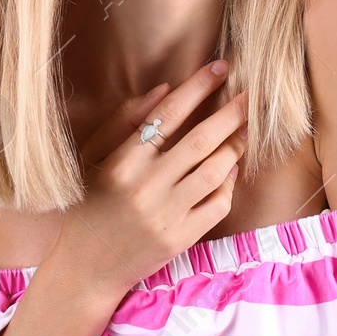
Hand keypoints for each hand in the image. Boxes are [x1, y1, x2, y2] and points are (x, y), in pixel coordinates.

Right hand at [49, 60, 249, 303]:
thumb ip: (123, 121)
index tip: (220, 68)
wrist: (86, 267)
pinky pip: (217, 205)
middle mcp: (145, 186)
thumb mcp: (91, 157)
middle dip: (231, 112)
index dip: (198, 87)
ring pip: (214, 171)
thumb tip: (164, 89)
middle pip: (200, 140)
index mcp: (122, 161)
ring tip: (245, 129)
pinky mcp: (180, 239)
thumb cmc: (89, 204)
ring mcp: (165, 214)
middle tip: (250, 95)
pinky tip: (232, 168)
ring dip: (235, 145)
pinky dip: (229, 183)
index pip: (169, 113)